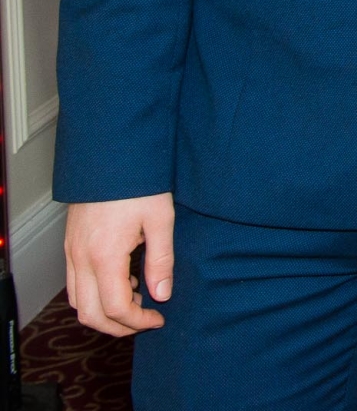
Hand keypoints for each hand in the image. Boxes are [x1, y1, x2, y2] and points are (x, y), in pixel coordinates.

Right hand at [66, 193, 174, 335]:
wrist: (111, 155)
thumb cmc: (138, 183)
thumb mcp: (160, 219)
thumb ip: (161, 261)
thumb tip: (161, 295)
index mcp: (104, 256)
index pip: (115, 308)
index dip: (137, 321)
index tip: (159, 318)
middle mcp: (80, 259)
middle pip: (89, 314)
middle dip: (118, 326)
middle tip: (145, 320)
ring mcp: (71, 252)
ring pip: (78, 301)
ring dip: (103, 312)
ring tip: (136, 300)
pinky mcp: (70, 245)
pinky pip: (75, 283)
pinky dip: (94, 294)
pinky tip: (123, 280)